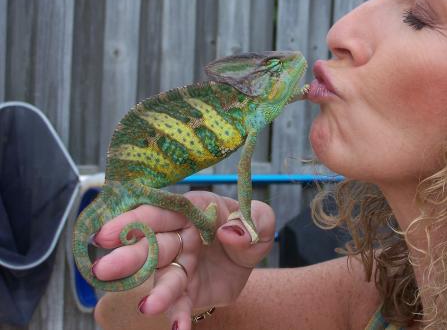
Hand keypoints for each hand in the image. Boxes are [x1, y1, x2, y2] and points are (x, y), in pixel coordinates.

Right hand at [91, 191, 274, 329]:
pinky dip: (178, 315)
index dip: (134, 219)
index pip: (161, 211)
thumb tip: (231, 232)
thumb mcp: (261, 220)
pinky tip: (178, 328)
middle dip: (129, 256)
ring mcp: (179, 264)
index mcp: (192, 209)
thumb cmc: (247, 228)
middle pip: (152, 245)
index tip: (108, 232)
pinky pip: (180, 304)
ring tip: (148, 307)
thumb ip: (254, 221)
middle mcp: (179, 236)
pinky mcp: (186, 291)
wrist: (247, 259)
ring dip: (156, 292)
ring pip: (163, 277)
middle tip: (104, 269)